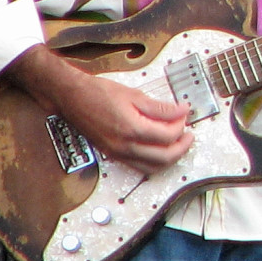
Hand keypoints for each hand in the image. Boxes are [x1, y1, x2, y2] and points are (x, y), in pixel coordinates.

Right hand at [0, 45, 192, 171]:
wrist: (71, 97)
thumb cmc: (98, 93)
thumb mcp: (134, 94)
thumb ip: (160, 107)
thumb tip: (181, 110)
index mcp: (131, 129)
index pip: (167, 135)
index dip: (181, 124)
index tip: (185, 113)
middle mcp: (124, 146)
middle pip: (164, 157)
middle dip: (182, 146)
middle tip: (189, 133)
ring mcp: (118, 153)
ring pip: (152, 167)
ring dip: (170, 157)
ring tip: (178, 143)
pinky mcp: (113, 154)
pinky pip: (139, 166)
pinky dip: (154, 161)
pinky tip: (160, 149)